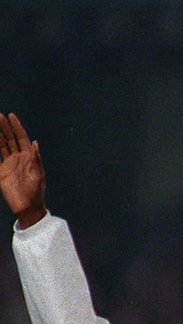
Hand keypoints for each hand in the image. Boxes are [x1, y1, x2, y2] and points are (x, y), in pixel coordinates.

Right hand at [0, 113, 46, 229]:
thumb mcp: (38, 175)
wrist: (27, 207)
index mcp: (29, 157)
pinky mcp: (1, 171)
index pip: (22, 138)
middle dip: (5, 127)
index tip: (11, 116)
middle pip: (10, 139)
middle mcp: (19, 158)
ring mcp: (9, 164)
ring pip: (2, 145)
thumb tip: (35, 143)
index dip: (17, 127)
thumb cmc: (36, 192)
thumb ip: (36, 159)